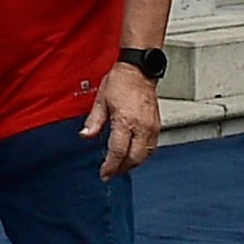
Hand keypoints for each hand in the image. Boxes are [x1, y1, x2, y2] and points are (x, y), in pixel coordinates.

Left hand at [81, 62, 161, 178]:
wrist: (139, 69)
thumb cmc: (121, 81)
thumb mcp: (101, 100)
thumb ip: (94, 121)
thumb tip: (85, 135)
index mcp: (126, 121)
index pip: (118, 152)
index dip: (110, 166)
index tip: (104, 174)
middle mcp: (142, 126)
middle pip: (134, 158)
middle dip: (122, 169)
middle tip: (111, 173)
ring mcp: (152, 127)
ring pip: (145, 155)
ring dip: (133, 164)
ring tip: (121, 167)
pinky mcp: (157, 125)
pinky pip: (152, 147)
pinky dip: (142, 155)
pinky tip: (134, 155)